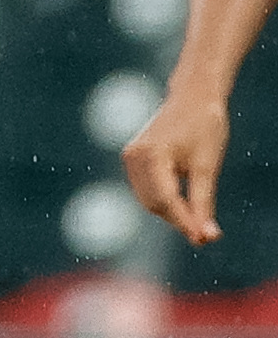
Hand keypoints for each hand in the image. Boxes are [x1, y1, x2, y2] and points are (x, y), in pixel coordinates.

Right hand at [121, 89, 227, 244]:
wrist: (193, 97)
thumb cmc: (204, 126)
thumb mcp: (208, 166)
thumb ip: (204, 202)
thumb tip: (207, 236)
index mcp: (152, 154)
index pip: (166, 200)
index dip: (185, 223)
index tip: (204, 240)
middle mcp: (135, 157)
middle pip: (155, 204)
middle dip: (179, 220)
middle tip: (207, 234)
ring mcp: (131, 157)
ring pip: (149, 200)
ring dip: (171, 213)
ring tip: (198, 219)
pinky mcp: (133, 159)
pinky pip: (146, 190)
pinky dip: (164, 201)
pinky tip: (184, 203)